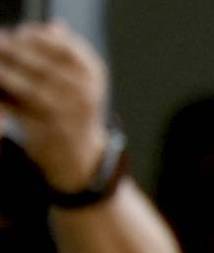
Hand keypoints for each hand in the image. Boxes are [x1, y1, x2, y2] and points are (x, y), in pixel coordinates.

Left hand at [0, 23, 107, 192]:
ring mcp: (70, 116)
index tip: (20, 33)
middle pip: (43, 67)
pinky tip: (0, 95)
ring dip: (5, 74)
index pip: (65, 48)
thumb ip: (69, 52)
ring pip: (30, 89)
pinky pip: (21, 112)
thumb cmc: (75, 108)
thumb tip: (55, 27)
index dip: (38, 37)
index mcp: (95, 77)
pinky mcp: (51, 132)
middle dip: (15, 52)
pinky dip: (5, 101)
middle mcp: (86, 96)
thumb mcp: (82, 80)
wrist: (81, 154)